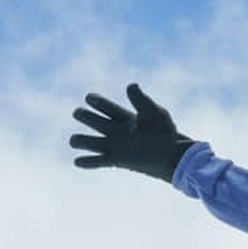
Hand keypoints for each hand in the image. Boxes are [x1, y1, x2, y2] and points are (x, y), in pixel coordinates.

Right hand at [69, 84, 193, 181]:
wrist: (172, 156)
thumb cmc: (165, 133)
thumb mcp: (154, 113)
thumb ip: (141, 100)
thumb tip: (130, 85)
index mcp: (125, 117)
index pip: (106, 107)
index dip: (96, 101)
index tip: (89, 97)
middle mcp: (117, 131)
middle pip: (94, 121)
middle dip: (84, 116)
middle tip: (79, 113)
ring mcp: (115, 146)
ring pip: (90, 142)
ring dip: (79, 141)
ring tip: (75, 141)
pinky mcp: (116, 160)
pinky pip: (97, 161)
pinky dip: (86, 162)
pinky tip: (78, 161)